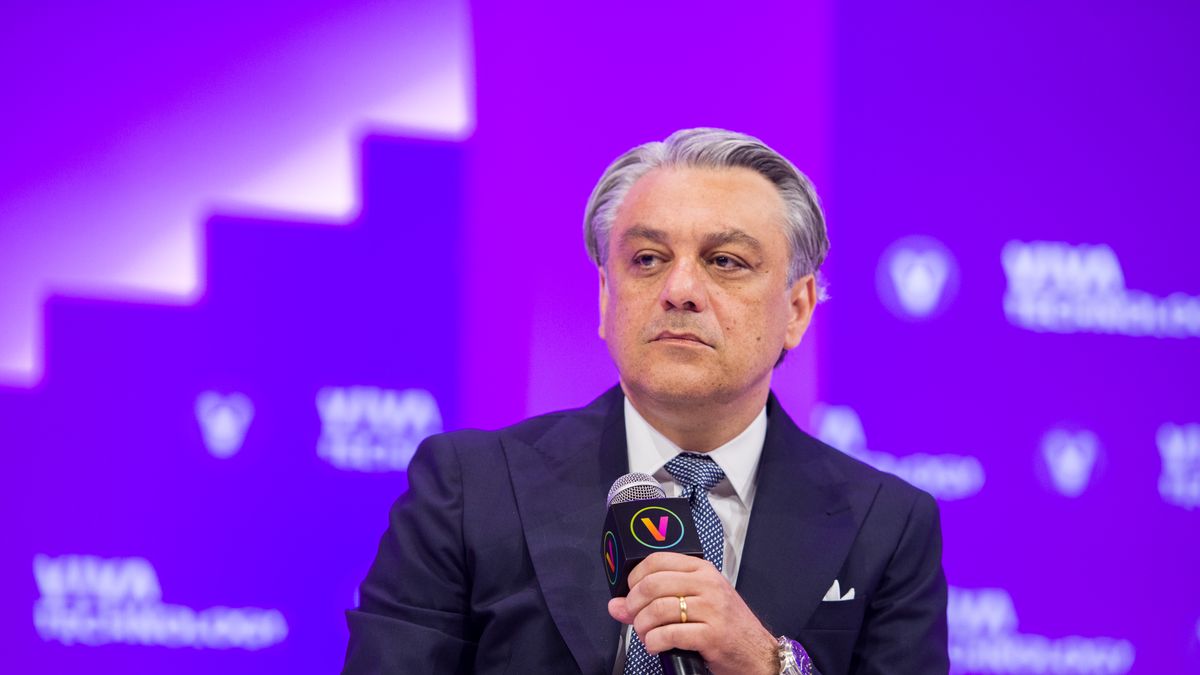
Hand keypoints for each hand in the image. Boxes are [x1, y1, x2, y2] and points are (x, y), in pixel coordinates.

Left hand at [607, 552, 777, 674]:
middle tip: (633, 617)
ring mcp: (712, 610)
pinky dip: (654, 643)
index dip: (635, 578)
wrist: (758, 653)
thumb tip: (616, 605)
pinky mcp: (712, 635)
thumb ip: (656, 601)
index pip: (657, 560)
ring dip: (642, 627)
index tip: (630, 593)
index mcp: (703, 570)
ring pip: (657, 610)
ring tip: (646, 635)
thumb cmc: (727, 626)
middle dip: (633, 605)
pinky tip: (656, 646)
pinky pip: (669, 634)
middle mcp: (708, 585)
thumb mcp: (697, 603)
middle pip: (653, 585)